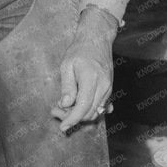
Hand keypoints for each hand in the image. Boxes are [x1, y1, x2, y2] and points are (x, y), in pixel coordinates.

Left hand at [51, 6, 117, 132]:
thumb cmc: (80, 50)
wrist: (97, 39)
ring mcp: (108, 88)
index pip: (83, 106)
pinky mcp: (109, 88)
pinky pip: (101, 106)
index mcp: (91, 79)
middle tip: (56, 111)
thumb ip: (67, 86)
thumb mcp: (67, 65)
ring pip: (96, 111)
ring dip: (80, 114)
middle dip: (73, 117)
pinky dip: (89, 110)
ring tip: (64, 107)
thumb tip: (66, 104)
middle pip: (89, 112)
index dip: (72, 119)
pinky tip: (77, 106)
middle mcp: (103, 86)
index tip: (63, 126)